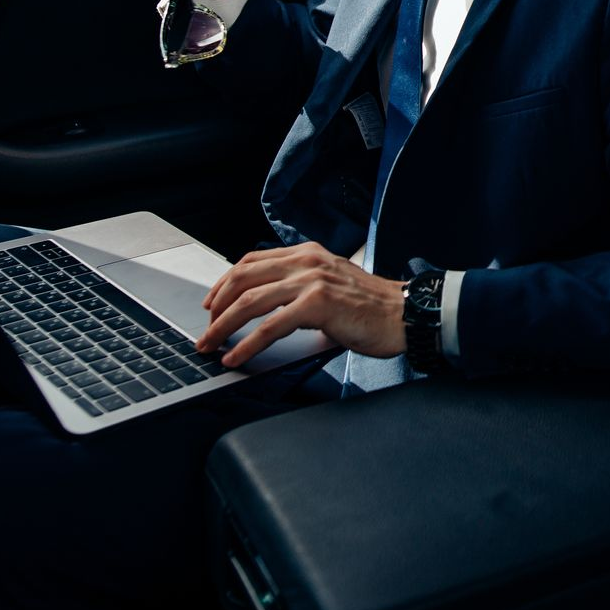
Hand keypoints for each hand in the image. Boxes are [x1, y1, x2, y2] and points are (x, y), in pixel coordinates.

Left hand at [195, 242, 405, 368]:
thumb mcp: (330, 284)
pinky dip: (247, 345)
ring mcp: (311, 281)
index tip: (211, 302)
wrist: (404, 314)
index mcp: (307, 252)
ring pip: (250, 301)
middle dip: (217, 305)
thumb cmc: (371, 306)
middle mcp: (306, 261)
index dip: (225, 281)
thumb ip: (301, 288)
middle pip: (244, 278)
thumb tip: (268, 311)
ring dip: (223, 326)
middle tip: (205, 328)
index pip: (252, 260)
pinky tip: (235, 357)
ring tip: (210, 344)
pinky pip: (270, 327)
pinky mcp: (317, 305)